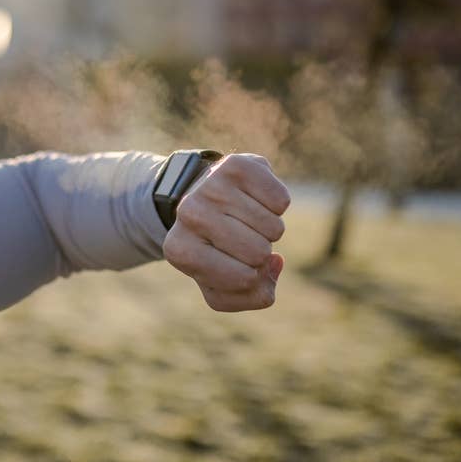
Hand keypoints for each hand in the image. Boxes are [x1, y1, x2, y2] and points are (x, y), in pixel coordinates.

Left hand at [161, 153, 289, 311]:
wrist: (205, 197)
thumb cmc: (215, 248)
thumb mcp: (223, 286)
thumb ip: (252, 296)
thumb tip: (275, 262)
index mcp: (179, 251)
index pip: (243, 279)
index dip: (251, 277)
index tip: (233, 263)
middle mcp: (189, 215)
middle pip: (259, 252)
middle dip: (261, 252)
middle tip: (241, 238)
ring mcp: (210, 187)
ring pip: (273, 227)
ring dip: (269, 229)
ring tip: (246, 219)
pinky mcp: (235, 165)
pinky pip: (281, 200)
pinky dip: (277, 206)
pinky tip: (256, 200)